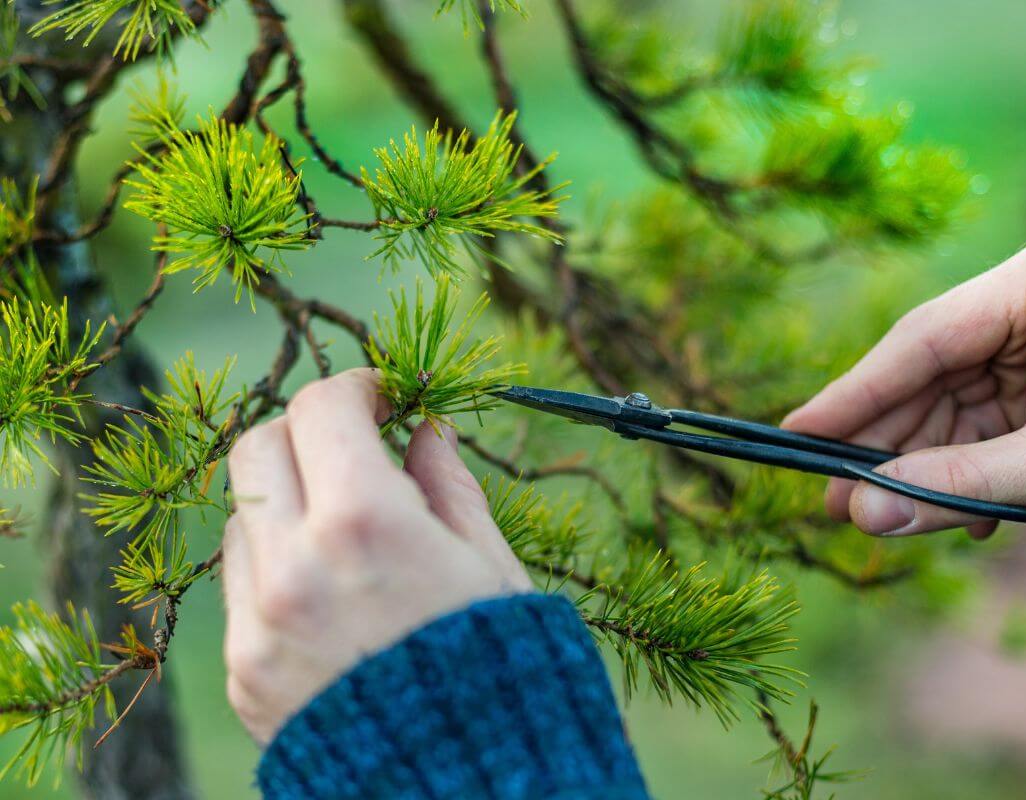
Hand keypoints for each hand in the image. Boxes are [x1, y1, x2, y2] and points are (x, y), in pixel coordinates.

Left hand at [221, 368, 529, 742]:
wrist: (467, 785)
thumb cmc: (503, 671)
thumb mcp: (492, 564)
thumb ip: (448, 486)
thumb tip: (425, 430)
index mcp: (367, 523)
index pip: (322, 407)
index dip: (356, 388)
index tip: (382, 398)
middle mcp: (294, 565)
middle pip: (258, 446)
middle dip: (306, 431)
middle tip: (354, 447)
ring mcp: (259, 623)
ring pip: (242, 516)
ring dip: (288, 501)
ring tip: (349, 534)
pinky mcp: (245, 673)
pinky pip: (241, 589)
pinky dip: (278, 567)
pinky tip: (331, 594)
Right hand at [783, 234, 1025, 538]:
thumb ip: (961, 486)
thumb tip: (864, 514)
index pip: (925, 339)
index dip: (856, 392)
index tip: (797, 432)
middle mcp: (1025, 300)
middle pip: (923, 373)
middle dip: (881, 441)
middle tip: (827, 497)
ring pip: (939, 405)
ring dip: (914, 466)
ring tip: (879, 518)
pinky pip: (968, 426)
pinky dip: (957, 471)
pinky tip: (960, 516)